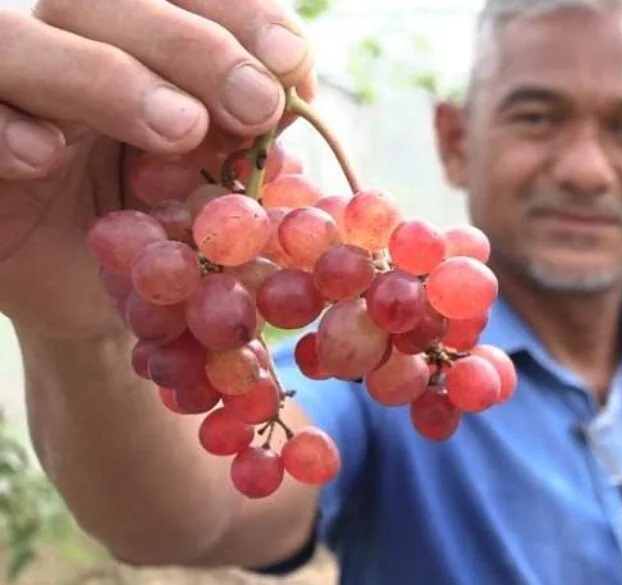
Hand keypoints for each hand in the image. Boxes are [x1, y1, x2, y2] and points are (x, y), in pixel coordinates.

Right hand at [0, 0, 314, 338]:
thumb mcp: (221, 179)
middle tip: (254, 104)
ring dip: (105, 77)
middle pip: (100, 0)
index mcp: (135, 41)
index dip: (236, 10)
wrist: (99, 300)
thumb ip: (246, 128)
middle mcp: (62, 48)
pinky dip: (2, 127)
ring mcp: (5, 94)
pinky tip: (47, 156)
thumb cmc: (168, 228)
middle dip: (192, 47)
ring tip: (179, 129)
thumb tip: (290, 83)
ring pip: (13, 40)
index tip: (290, 62)